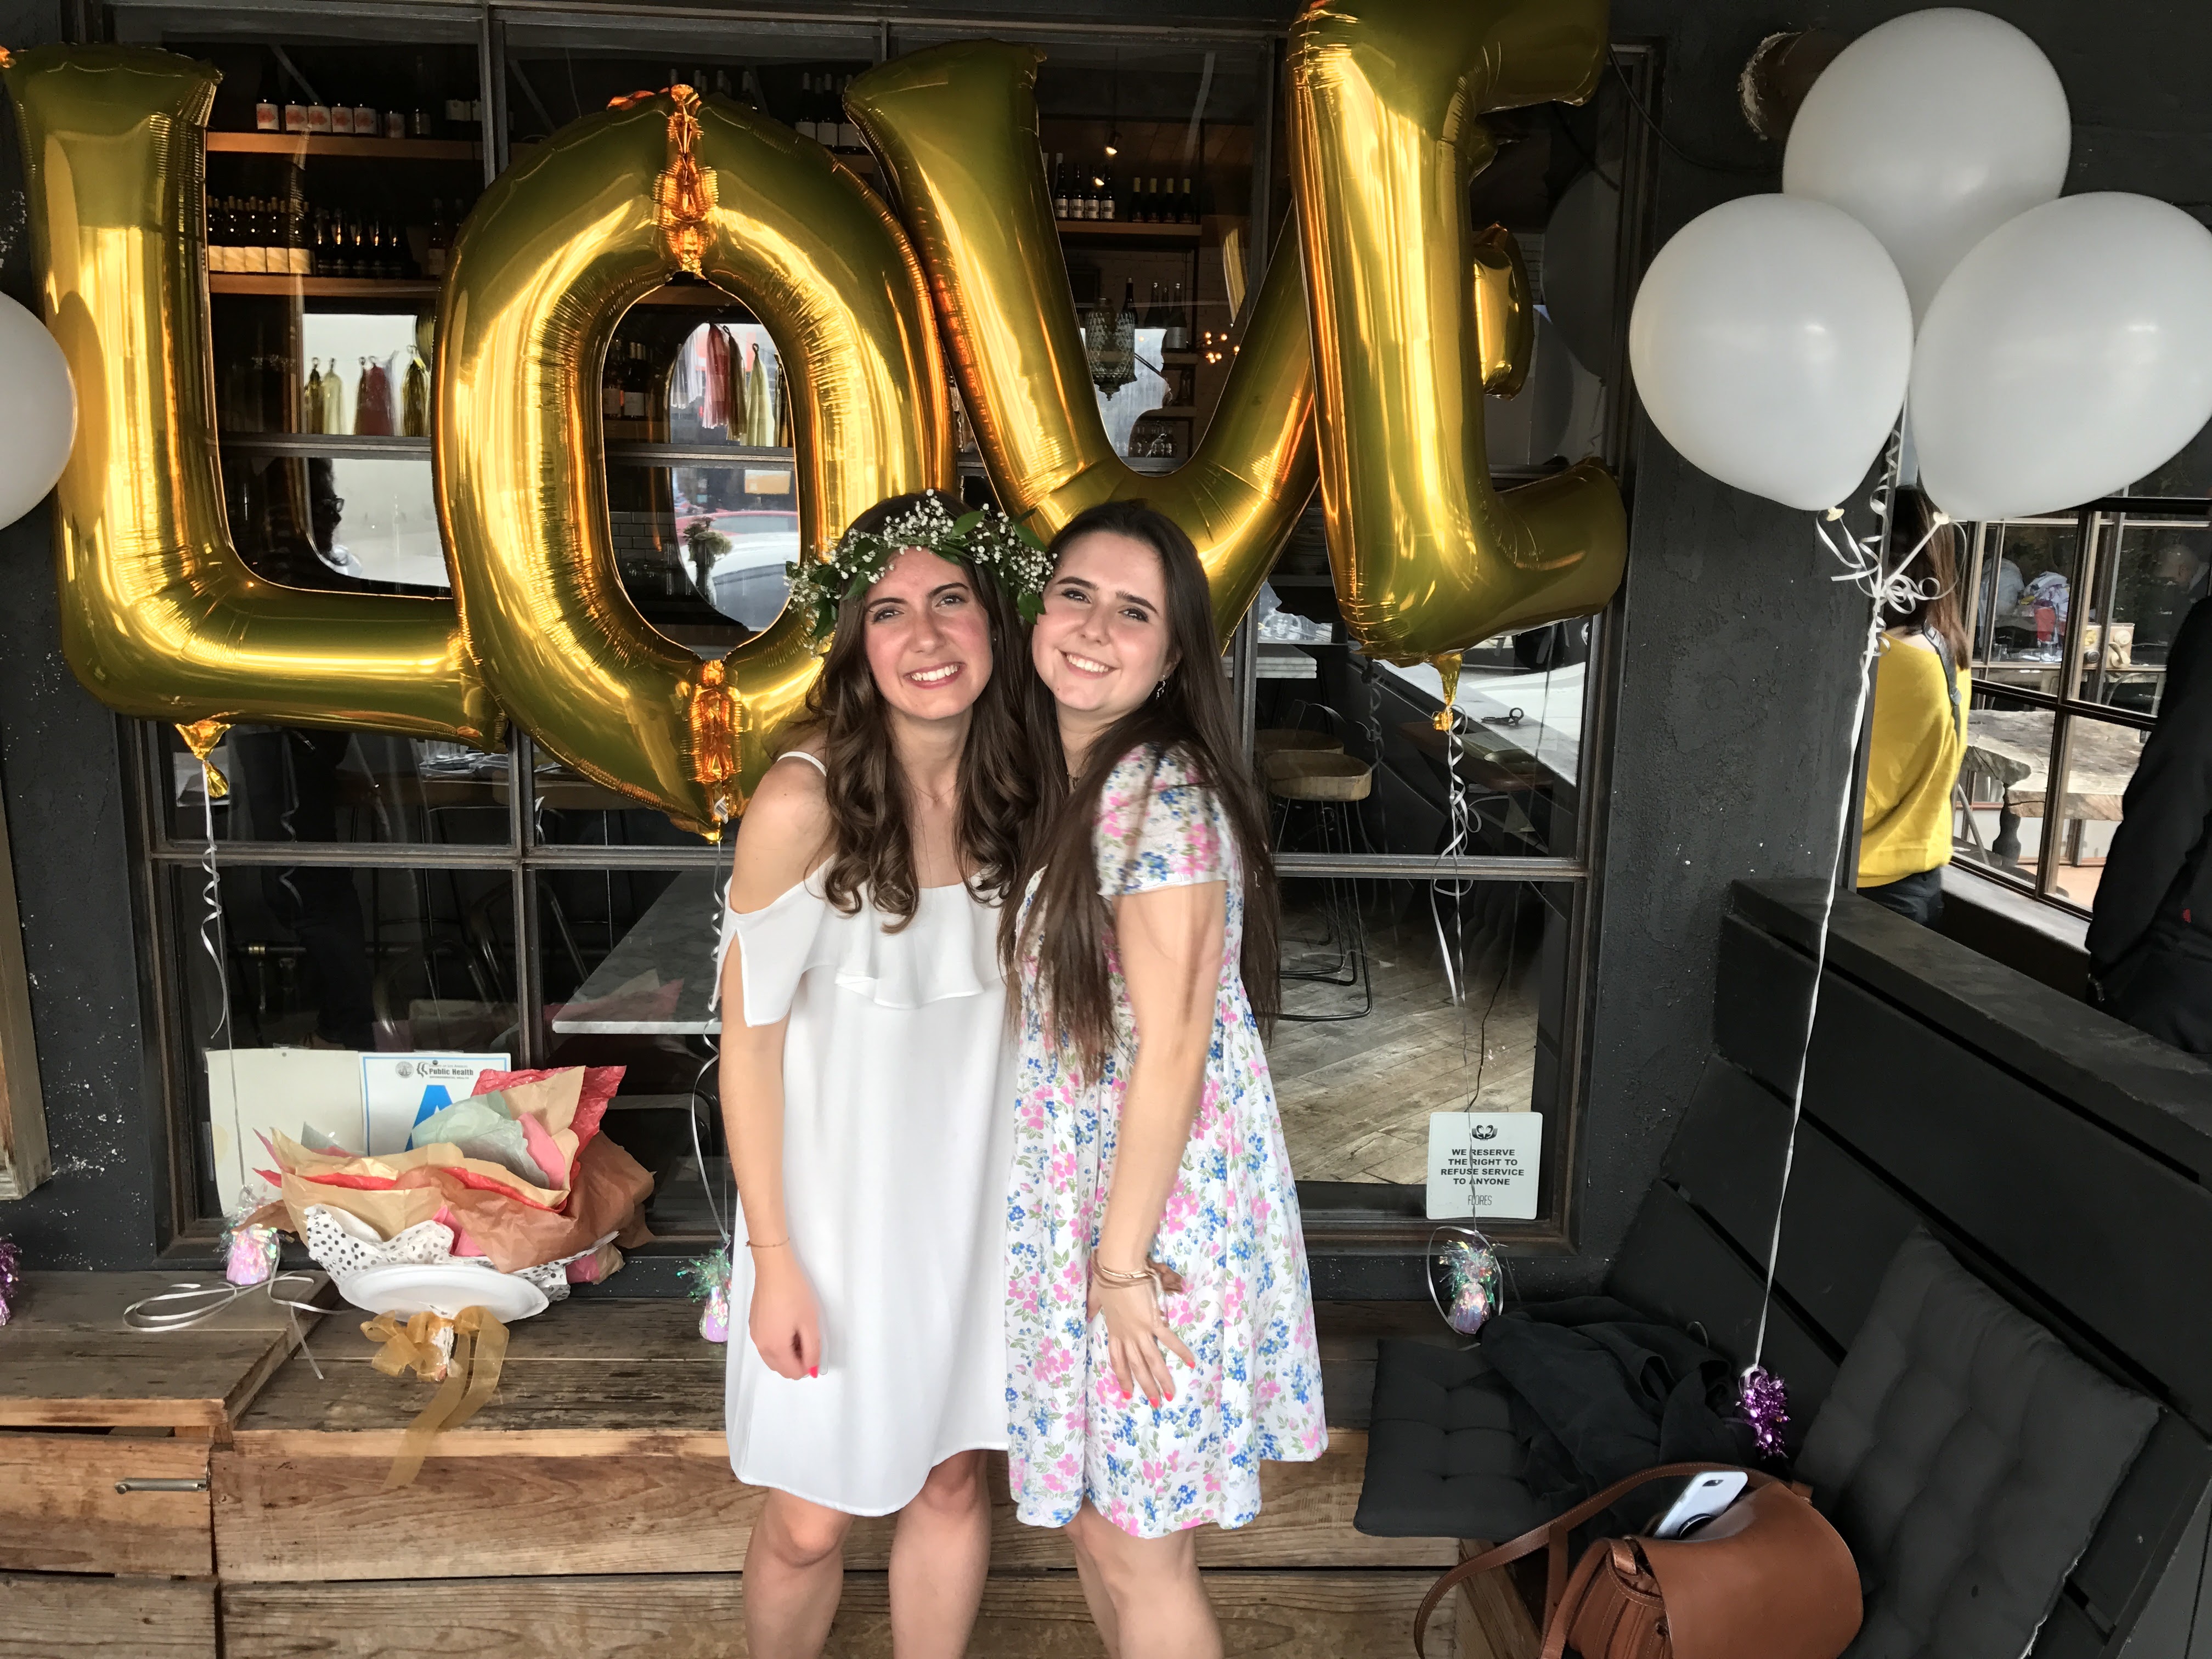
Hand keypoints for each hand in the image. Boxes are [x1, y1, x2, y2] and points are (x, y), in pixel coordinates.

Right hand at [747, 1247, 821, 1379]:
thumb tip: (811, 1369)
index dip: (807, 1365)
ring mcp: (754, 1335)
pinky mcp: (753, 1325)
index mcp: (775, 1348)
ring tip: (798, 1331)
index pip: (792, 1373)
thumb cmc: (795, 1294)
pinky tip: (786, 1324)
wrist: (773, 1269)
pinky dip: (777, 1344)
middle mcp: (761, 1346)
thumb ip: (812, 1350)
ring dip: (786, 1354)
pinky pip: (765, 1345)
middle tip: (807, 1339)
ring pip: (772, 1358)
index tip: (814, 1347)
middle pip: (780, 1368)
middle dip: (796, 1361)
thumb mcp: (810, 1323)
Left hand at [1089, 1262, 1196, 1407]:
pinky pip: (1168, 1340)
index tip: (1127, 1393)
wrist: (1118, 1267)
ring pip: (1151, 1360)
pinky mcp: (1153, 1321)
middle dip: (1146, 1386)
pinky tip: (1191, 1362)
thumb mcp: (1096, 1296)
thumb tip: (1087, 1314)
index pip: (1117, 1360)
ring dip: (1162, 1379)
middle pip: (1136, 1367)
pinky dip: (1180, 1351)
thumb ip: (1093, 1307)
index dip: (1122, 1378)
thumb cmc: (1107, 1277)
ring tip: (1171, 1394)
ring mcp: (1140, 1330)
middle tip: (1156, 1403)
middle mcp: (1127, 1335)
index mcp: (1114, 1331)